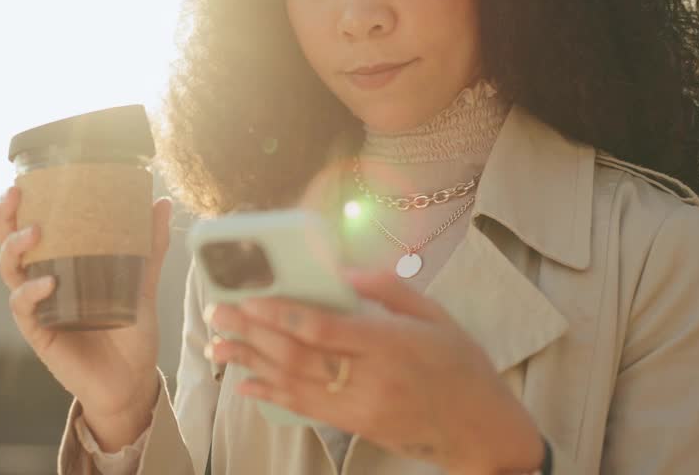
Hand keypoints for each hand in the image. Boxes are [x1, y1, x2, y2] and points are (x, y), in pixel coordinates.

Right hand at [0, 185, 171, 423]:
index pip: (30, 227)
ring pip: (8, 270)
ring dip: (15, 247)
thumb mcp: (143, 284)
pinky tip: (47, 283)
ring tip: (35, 233)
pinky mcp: (38, 332)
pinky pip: (23, 307)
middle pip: (7, 243)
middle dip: (5, 216)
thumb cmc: (130, 332)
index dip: (20, 204)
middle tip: (16, 193)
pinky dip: (31, 292)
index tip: (25, 178)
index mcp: (60, 264)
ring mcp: (36, 307)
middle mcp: (41, 281)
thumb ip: (150, 246)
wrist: (131, 382)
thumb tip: (162, 201)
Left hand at [203, 267, 545, 473]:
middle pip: (298, 355)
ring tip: (217, 345)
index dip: (281, 313)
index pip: (324, 330)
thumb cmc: (462, 365)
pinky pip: (304, 409)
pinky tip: (245, 382)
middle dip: (252, 332)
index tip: (249, 297)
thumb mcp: (436, 315)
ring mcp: (360, 408)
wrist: (481, 429)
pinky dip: (271, 394)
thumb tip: (341, 270)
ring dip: (251, 362)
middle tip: (219, 313)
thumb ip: (388, 289)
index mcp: (393, 345)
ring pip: (293, 383)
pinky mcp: (355, 426)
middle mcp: (371, 379)